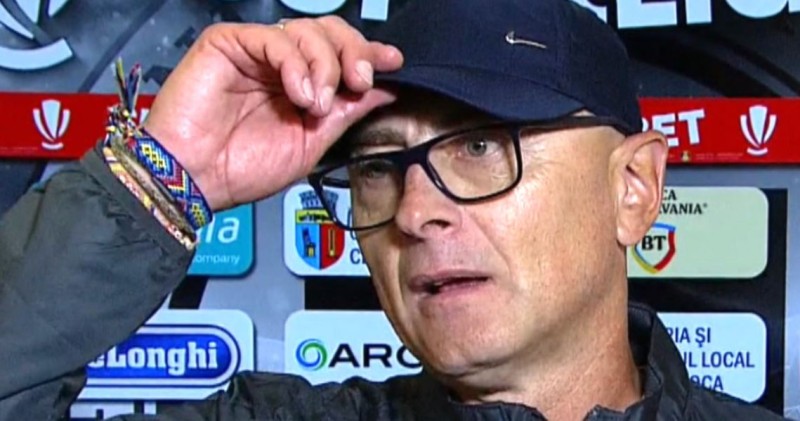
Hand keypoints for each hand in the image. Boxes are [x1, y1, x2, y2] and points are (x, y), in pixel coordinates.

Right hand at [142, 17, 402, 210]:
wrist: (196, 179)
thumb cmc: (242, 167)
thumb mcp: (310, 143)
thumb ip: (345, 112)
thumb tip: (383, 91)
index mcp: (299, 85)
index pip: (339, 54)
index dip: (367, 53)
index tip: (392, 62)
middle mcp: (280, 64)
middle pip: (329, 32)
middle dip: (353, 53)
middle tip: (359, 81)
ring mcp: (255, 52)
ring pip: (308, 31)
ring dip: (324, 66)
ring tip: (315, 104)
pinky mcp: (229, 43)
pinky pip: (275, 39)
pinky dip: (296, 64)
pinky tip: (298, 94)